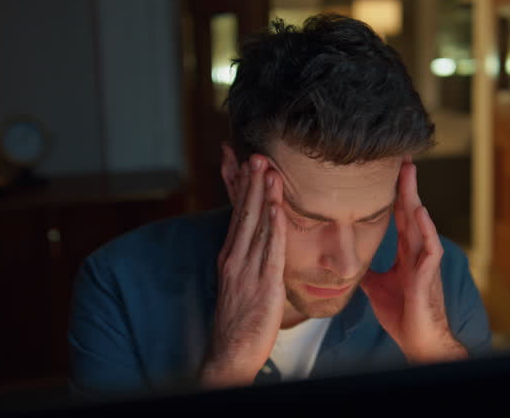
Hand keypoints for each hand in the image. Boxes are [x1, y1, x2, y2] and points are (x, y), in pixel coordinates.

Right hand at [199, 155, 286, 387]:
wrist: (230, 354)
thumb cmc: (239, 320)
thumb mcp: (239, 283)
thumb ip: (248, 259)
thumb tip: (259, 240)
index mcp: (230, 257)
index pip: (237, 215)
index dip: (243, 189)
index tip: (247, 164)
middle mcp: (235, 259)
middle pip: (244, 214)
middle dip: (251, 183)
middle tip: (257, 155)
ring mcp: (248, 272)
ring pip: (258, 227)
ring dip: (264, 197)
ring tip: (269, 170)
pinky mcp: (264, 286)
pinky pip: (271, 252)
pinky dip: (275, 228)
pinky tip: (279, 209)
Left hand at [360, 160, 467, 364]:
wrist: (417, 341)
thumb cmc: (402, 314)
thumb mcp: (376, 287)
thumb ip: (367, 270)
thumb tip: (348, 260)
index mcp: (406, 252)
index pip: (399, 215)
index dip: (394, 192)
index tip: (389, 169)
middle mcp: (417, 251)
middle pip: (410, 210)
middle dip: (406, 184)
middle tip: (402, 156)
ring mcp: (425, 262)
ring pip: (420, 222)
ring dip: (415, 197)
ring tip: (409, 173)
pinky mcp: (429, 276)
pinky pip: (429, 248)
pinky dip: (426, 229)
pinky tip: (419, 212)